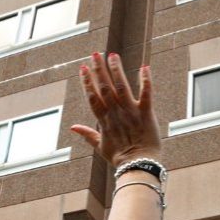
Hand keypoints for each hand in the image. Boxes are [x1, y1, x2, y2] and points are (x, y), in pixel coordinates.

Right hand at [71, 52, 161, 167]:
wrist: (138, 166)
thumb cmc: (120, 158)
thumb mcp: (101, 147)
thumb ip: (87, 134)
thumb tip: (73, 127)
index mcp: (104, 120)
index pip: (93, 97)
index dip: (87, 82)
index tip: (82, 68)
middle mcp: (115, 113)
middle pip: (105, 88)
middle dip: (99, 70)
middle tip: (95, 53)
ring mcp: (131, 113)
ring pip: (121, 87)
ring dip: (116, 70)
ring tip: (112, 55)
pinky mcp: (146, 114)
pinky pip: (146, 94)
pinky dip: (146, 81)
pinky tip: (144, 67)